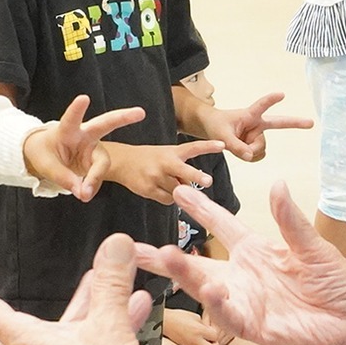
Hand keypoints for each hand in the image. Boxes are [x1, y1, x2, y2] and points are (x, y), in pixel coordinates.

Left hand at [22, 95, 147, 201]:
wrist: (48, 156)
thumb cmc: (44, 153)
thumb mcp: (45, 165)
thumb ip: (63, 177)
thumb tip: (82, 191)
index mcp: (66, 130)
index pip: (71, 118)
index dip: (77, 109)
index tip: (84, 98)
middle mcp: (84, 135)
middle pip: (105, 124)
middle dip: (122, 118)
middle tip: (140, 113)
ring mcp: (94, 148)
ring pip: (103, 161)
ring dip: (95, 178)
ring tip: (84, 195)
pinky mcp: (97, 161)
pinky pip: (98, 176)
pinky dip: (92, 186)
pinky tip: (84, 193)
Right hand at [106, 139, 226, 203]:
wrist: (122, 162)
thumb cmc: (150, 158)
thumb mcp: (166, 154)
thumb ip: (181, 168)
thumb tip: (191, 187)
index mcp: (173, 152)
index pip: (194, 147)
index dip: (208, 146)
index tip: (223, 144)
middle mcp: (166, 163)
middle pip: (184, 171)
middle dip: (196, 176)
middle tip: (208, 181)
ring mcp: (156, 176)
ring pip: (178, 191)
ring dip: (178, 191)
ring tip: (167, 182)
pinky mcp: (149, 189)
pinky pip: (168, 200)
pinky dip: (168, 198)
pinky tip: (159, 189)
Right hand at [135, 182, 345, 344]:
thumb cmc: (338, 286)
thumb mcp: (314, 248)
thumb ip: (290, 221)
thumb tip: (277, 183)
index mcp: (257, 252)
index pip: (221, 225)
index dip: (201, 209)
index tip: (179, 191)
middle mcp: (243, 275)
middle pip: (196, 262)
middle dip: (165, 255)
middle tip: (133, 245)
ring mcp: (245, 301)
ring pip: (204, 286)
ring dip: (183, 273)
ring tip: (161, 256)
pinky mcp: (253, 326)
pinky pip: (229, 313)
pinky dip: (218, 301)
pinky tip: (208, 287)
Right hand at [163, 307, 229, 344]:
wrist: (163, 322)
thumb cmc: (177, 316)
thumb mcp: (194, 316)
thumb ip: (204, 324)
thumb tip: (210, 330)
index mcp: (198, 330)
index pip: (215, 336)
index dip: (214, 333)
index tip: (211, 330)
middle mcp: (195, 340)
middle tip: (212, 339)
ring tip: (204, 341)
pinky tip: (197, 341)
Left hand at [196, 93, 312, 162]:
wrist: (212, 129)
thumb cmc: (216, 126)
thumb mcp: (221, 136)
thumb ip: (235, 146)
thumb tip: (250, 156)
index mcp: (249, 115)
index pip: (261, 106)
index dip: (270, 100)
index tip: (281, 94)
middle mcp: (257, 124)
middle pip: (279, 124)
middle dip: (295, 123)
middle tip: (311, 123)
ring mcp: (258, 135)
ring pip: (261, 149)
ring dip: (249, 152)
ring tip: (236, 146)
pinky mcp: (257, 144)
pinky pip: (258, 156)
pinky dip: (250, 157)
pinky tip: (243, 151)